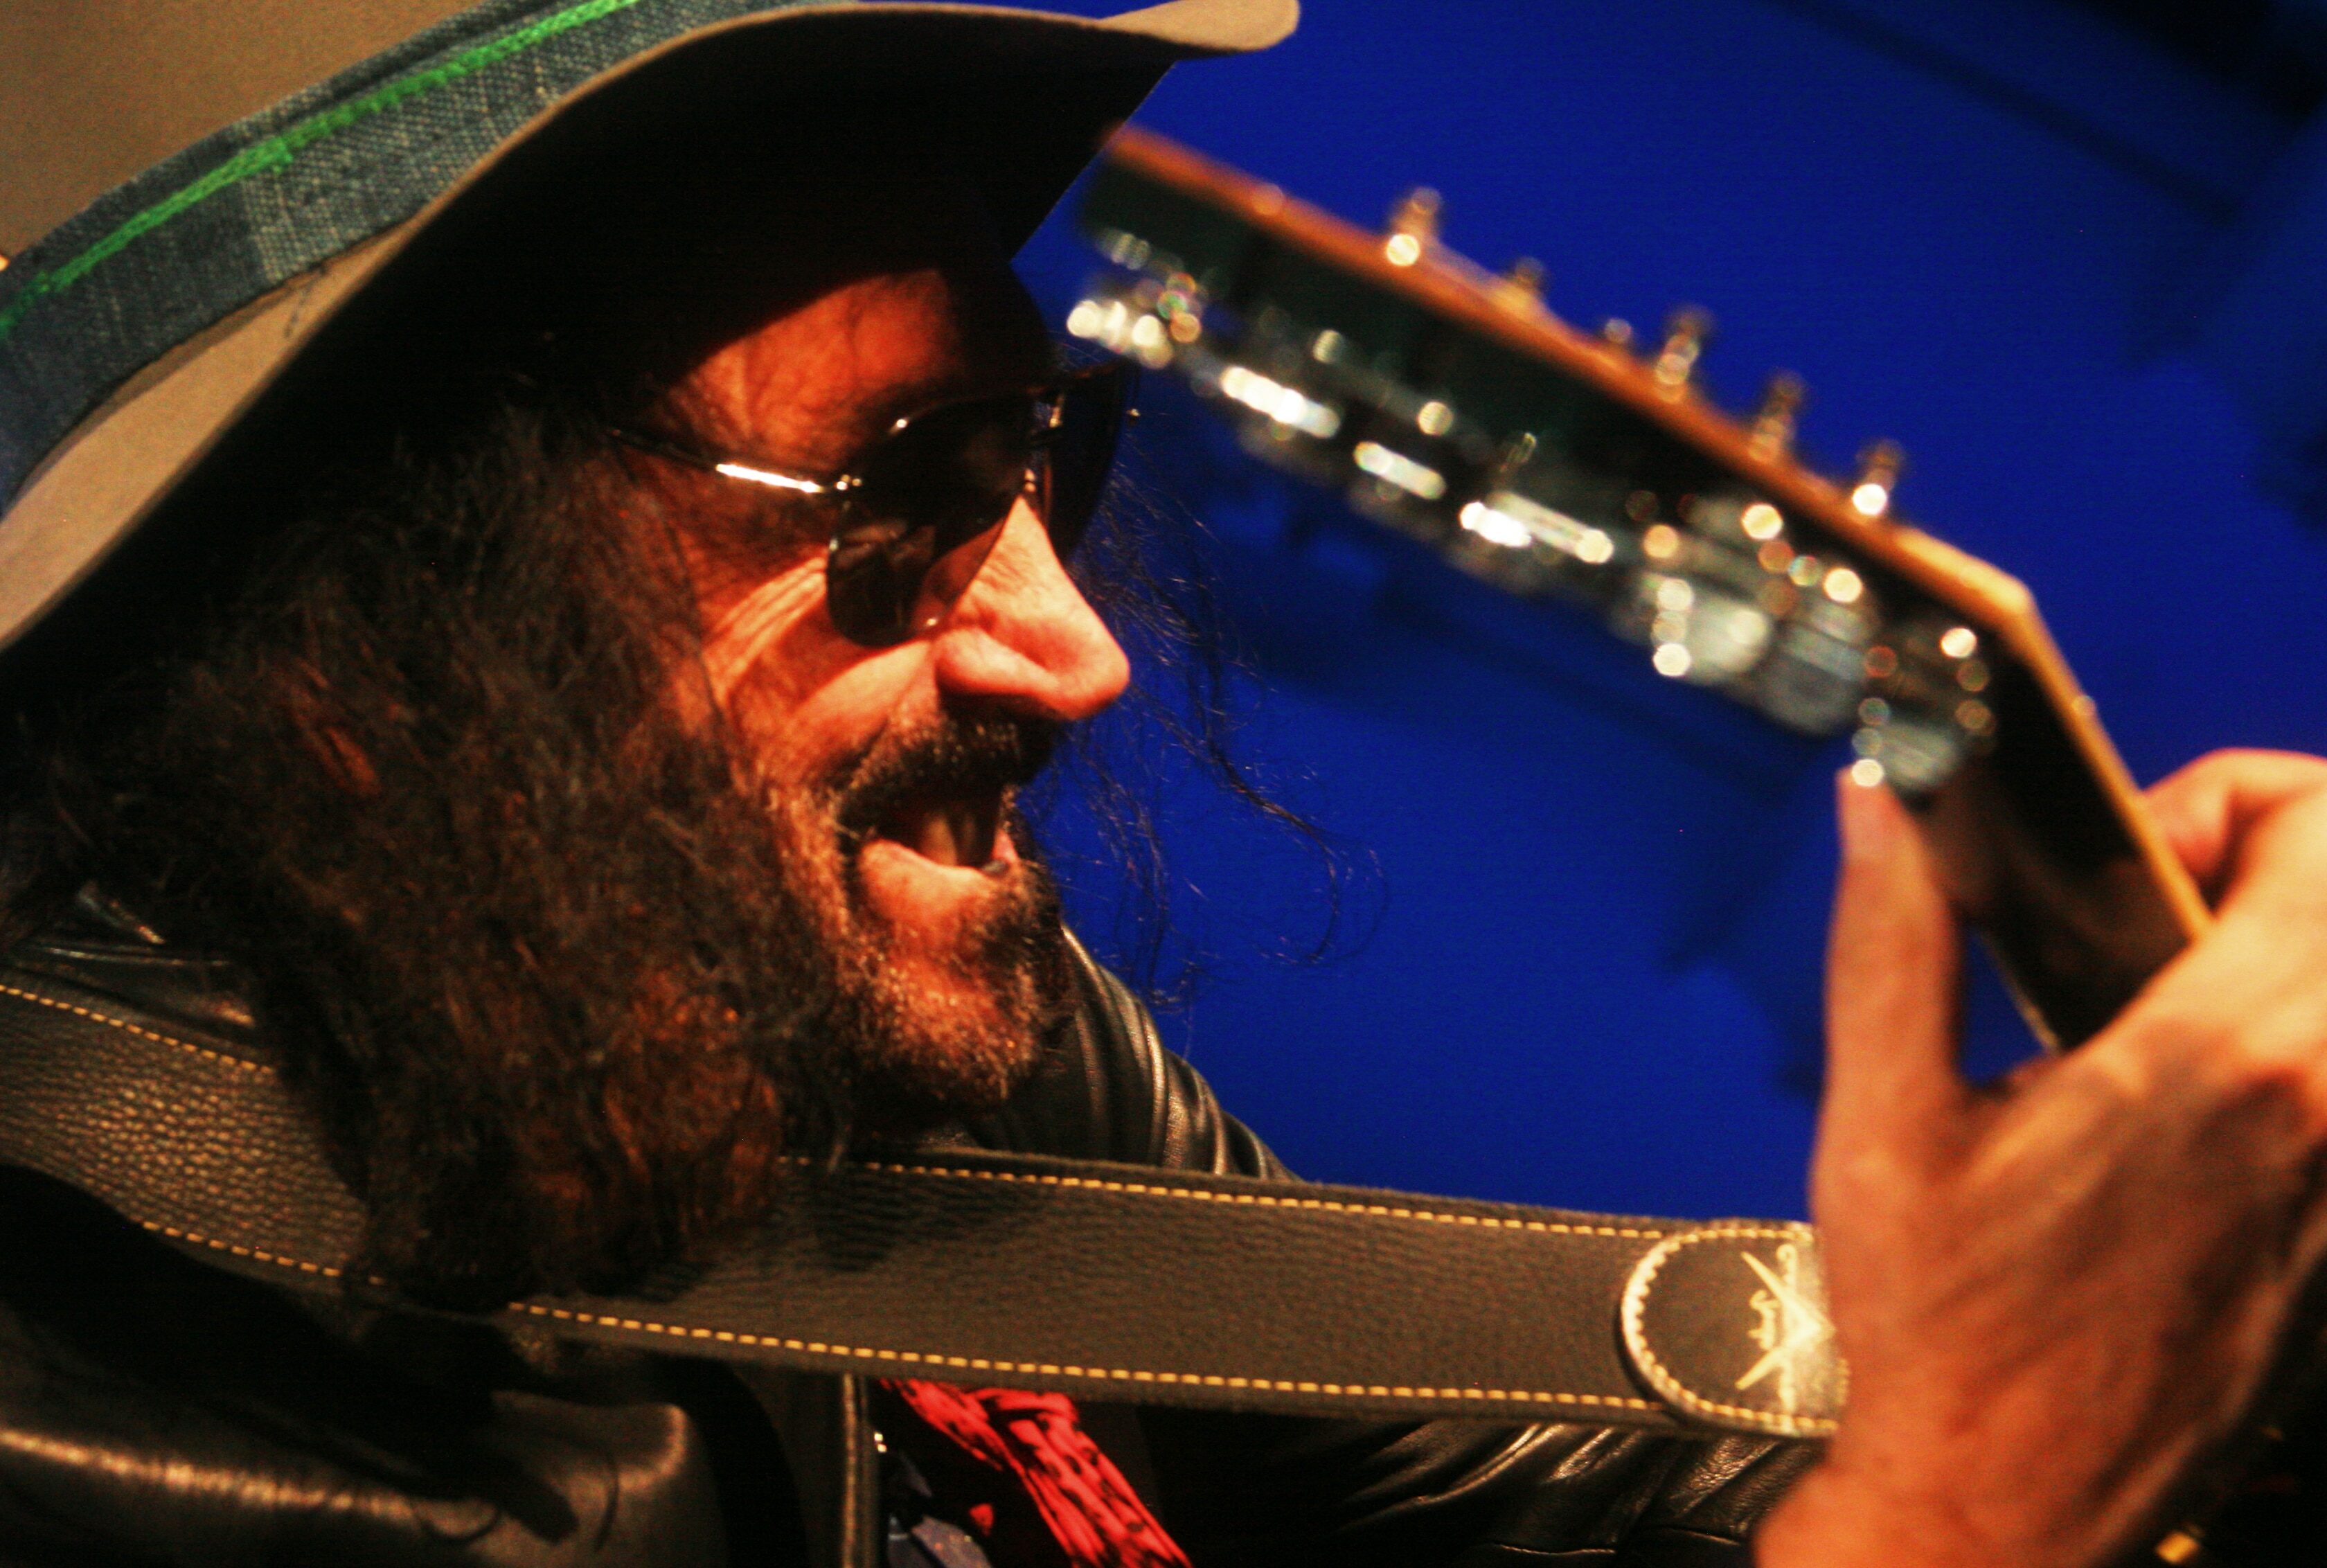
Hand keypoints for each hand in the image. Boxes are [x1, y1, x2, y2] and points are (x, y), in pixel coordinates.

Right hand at [1756, 750, 2326, 1567]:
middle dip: (2262, 858)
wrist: (2004, 1509)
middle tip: (2140, 914)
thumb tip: (1886, 809)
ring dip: (2284, 956)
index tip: (2126, 856)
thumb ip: (1893, 941)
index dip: (2225, 801)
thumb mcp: (1883, 1122)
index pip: (2322, 831)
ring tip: (2156, 1006)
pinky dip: (2288, 1052)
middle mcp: (2324, 1118)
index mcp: (2220, 1063)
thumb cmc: (1944, 1335)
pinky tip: (2175, 1108)